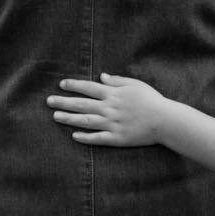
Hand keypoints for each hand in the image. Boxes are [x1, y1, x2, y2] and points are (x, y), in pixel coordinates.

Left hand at [48, 73, 165, 146]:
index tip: (61, 84)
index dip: (74, 85)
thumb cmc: (152, 100)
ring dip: (69, 118)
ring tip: (55, 116)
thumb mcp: (136, 85)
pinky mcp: (117, 138)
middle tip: (49, 101)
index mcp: (114, 94)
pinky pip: (98, 138)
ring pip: (86, 121)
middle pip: (82, 104)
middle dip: (64, 101)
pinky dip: (85, 137)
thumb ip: (117, 81)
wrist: (165, 120)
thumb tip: (101, 77)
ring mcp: (112, 124)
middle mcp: (110, 108)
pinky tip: (74, 136)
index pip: (89, 88)